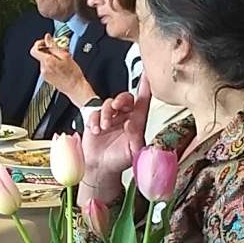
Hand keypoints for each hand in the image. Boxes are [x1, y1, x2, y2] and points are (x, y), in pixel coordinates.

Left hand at [31, 36, 93, 105]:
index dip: (39, 44)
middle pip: (40, 55)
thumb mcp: (66, 56)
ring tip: (62, 60)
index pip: (34, 50)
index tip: (46, 42)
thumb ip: (54, 46)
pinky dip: (52, 64)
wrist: (75, 88)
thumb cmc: (73, 74)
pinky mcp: (46, 78)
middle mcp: (43, 68)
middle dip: (49, 51)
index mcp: (47, 62)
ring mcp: (44, 74)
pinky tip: (61, 66)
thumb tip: (48, 37)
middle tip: (59, 51)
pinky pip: (46, 67)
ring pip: (44, 61)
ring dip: (51, 58)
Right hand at [80, 78, 150, 198]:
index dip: (146, 87)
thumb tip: (134, 128)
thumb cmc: (119, 160)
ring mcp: (109, 118)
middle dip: (121, 99)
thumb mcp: (133, 152)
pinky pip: (94, 113)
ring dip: (107, 113)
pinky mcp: (95, 121)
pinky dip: (94, 120)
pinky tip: (96, 130)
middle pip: (125, 98)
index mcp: (136, 122)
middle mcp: (123, 117)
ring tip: (105, 127)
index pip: (143, 101)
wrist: (101, 168)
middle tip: (117, 107)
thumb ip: (137, 140)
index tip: (148, 74)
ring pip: (109, 103)